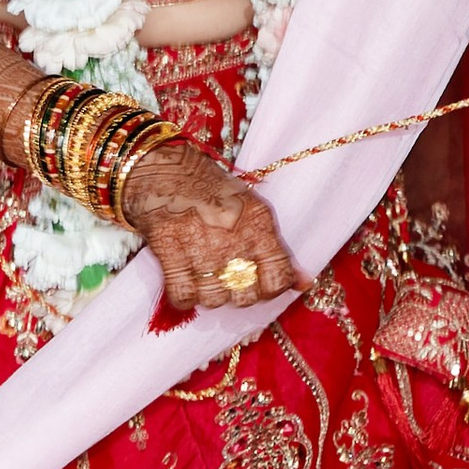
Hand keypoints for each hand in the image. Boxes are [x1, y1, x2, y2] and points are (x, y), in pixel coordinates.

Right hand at [122, 140, 304, 316]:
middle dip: (240, 294)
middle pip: (247, 295)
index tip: (263, 284)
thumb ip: (278, 249)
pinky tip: (186, 282)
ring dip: (212, 296)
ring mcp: (199, 244)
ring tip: (206, 278)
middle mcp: (232, 235)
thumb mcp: (252, 209)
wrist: (163, 168)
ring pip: (215, 300)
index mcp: (258, 221)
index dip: (273, 289)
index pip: (279, 277)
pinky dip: (185, 297)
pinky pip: (184, 296)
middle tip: (230, 279)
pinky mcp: (168, 249)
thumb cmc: (212, 191)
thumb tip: (305, 284)